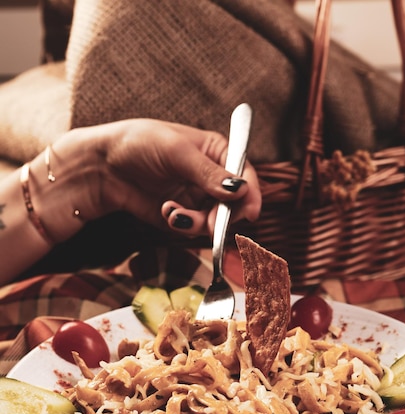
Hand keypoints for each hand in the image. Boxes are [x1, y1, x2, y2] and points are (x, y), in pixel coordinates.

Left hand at [77, 118, 261, 235]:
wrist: (104, 166)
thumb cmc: (140, 144)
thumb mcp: (177, 153)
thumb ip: (208, 174)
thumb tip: (240, 190)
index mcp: (218, 151)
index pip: (245, 175)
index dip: (250, 194)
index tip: (250, 213)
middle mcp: (212, 176)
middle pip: (234, 204)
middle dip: (222, 216)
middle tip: (209, 223)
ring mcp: (198, 197)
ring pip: (215, 220)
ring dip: (198, 223)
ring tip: (174, 214)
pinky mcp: (183, 215)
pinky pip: (194, 228)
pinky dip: (183, 224)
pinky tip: (166, 212)